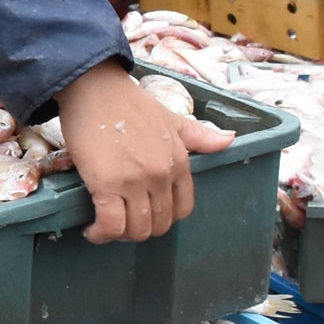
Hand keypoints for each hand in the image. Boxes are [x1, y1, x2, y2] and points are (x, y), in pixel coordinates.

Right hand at [56, 61, 234, 243]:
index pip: (183, 209)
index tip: (146, 213)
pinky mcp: (107, 185)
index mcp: (179, 162)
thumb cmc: (129, 103)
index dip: (164, 218)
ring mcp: (135, 182)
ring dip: (121, 235)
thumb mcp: (172, 118)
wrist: (95, 89)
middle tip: (123, 221)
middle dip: (142, 229)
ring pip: (136, 230)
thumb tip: (230, 139)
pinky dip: (101, 234)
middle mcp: (161, 175)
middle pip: (159, 224)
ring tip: (106, 227)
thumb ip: (200, 136)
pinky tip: (93, 230)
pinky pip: (111, 225)